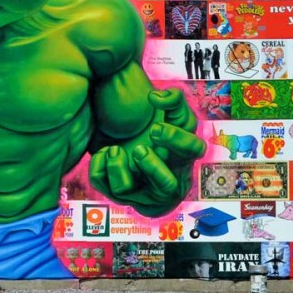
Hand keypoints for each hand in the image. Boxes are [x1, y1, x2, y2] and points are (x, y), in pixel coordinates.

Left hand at [89, 89, 204, 216]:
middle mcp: (166, 180)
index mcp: (182, 157)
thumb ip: (172, 100)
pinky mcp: (121, 195)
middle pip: (167, 185)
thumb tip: (156, 96)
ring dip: (119, 170)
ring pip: (130, 193)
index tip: (155, 127)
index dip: (176, 140)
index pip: (192, 151)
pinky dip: (100, 168)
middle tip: (139, 148)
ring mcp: (142, 192)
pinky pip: (105, 188)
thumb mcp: (172, 116)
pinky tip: (103, 152)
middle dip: (151, 168)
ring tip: (115, 150)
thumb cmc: (160, 134)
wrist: (135, 149)